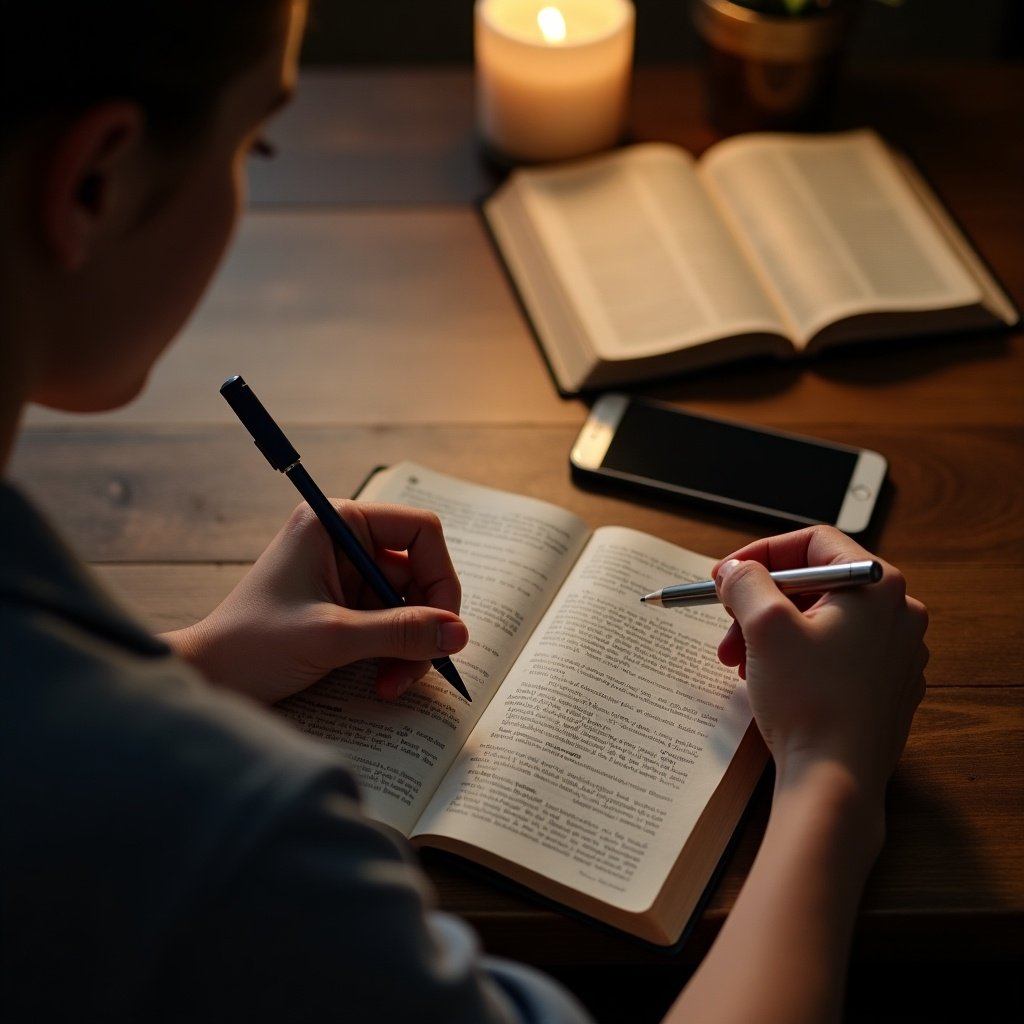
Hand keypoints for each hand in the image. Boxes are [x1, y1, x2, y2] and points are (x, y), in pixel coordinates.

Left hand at [163, 500, 468, 703]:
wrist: (208, 680)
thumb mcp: (332, 636)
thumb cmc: (251, 645)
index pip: (421, 532)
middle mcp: (346, 543)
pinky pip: (393, 626)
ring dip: (410, 648)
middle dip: (423, 625)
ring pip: (411, 606)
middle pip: (420, 574)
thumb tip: (458, 633)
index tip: (443, 625)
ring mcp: (347, 578)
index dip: (441, 577)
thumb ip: (400, 631)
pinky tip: (381, 683)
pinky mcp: (346, 609)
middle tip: (420, 666)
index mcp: (338, 524)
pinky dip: (395, 656)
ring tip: (392, 684)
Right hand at [713, 526, 927, 801]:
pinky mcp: (885, 687)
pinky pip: (834, 653)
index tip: (729, 575)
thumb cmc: (810, 702)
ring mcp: (896, 653)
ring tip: (741, 662)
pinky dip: (797, 657)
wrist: (835, 780)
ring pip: (821, 620)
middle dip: (761, 602)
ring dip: (772, 633)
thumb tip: (735, 570)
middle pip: (814, 583)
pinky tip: (771, 681)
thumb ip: (745, 582)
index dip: (762, 553)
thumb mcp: (764, 625)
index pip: (814, 543)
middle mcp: (897, 614)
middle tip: (728, 624)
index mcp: (877, 586)